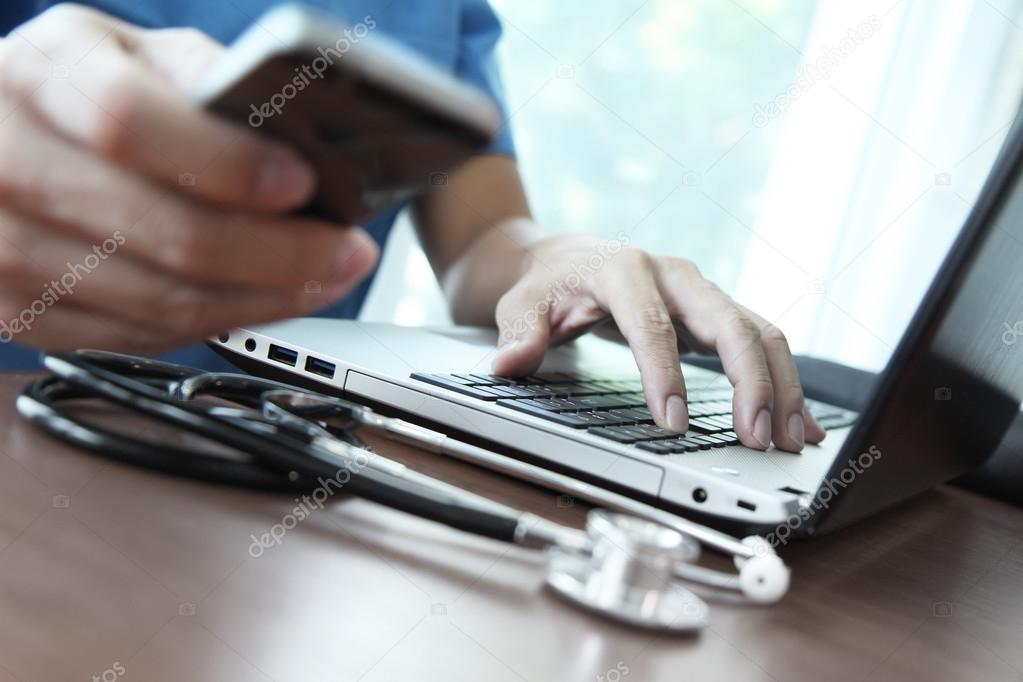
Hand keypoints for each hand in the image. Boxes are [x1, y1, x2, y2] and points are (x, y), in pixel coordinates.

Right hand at [0, 4, 376, 351]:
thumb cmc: (74, 94)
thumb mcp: (130, 55)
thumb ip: (202, 79)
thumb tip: (296, 136)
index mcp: (42, 78)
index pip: (132, 123)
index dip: (226, 162)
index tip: (302, 182)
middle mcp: (8, 162)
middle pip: (165, 231)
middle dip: (280, 252)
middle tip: (346, 250)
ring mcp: (3, 250)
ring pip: (163, 300)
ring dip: (266, 299)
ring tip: (326, 278)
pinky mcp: (18, 314)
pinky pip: (143, 337)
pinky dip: (220, 323)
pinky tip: (266, 300)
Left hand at [491, 234, 825, 451]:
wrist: (570, 257)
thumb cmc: (550, 284)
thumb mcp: (522, 302)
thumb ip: (519, 333)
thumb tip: (508, 364)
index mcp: (626, 270)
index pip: (653, 325)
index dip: (665, 374)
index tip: (674, 424)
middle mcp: (675, 276)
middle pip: (729, 323)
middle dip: (751, 382)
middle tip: (758, 437)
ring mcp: (702, 293)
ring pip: (759, 331)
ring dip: (782, 385)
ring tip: (794, 438)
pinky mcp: (716, 312)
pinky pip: (761, 341)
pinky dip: (784, 380)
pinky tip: (799, 419)